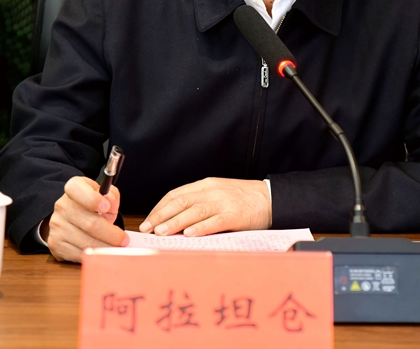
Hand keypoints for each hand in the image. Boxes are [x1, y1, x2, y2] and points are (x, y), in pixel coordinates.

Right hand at [44, 176, 128, 262]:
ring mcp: (57, 226)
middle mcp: (62, 206)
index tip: (107, 207)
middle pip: (90, 223)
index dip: (93, 199)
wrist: (69, 218)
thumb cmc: (90, 206)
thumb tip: (110, 206)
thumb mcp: (103, 195)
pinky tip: (102, 253)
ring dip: (105, 248)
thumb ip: (111, 197)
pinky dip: (94, 256)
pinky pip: (79, 254)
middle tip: (124, 240)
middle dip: (111, 234)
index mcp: (74, 188)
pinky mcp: (56, 244)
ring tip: (116, 248)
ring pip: (86, 243)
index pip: (77, 190)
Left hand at [139, 178, 270, 237]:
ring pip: (194, 211)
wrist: (271, 198)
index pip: (176, 194)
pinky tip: (189, 234)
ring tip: (161, 232)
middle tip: (148, 228)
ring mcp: (224, 202)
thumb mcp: (218, 194)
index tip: (148, 220)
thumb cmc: (243, 199)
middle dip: (161, 215)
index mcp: (206, 185)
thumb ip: (199, 203)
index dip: (160, 208)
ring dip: (175, 222)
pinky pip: (215, 221)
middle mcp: (212, 191)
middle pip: (181, 201)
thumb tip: (175, 220)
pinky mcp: (235, 215)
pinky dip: (200, 228)